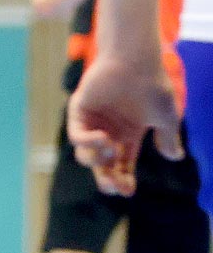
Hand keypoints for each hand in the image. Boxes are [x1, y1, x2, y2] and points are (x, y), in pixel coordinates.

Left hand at [67, 52, 180, 196]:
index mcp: (128, 137)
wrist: (136, 61)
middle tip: (113, 186)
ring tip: (111, 148)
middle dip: (107, 180)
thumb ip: (168, 138)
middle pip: (103, 166)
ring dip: (98, 160)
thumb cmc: (152, 86)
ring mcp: (93, 123)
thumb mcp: (165, 118)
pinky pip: (77, 136)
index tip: (127, 191)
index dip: (123, 180)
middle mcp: (109, 133)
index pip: (122, 166)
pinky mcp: (79, 112)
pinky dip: (87, 143)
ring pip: (86, 156)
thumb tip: (175, 157)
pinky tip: (103, 139)